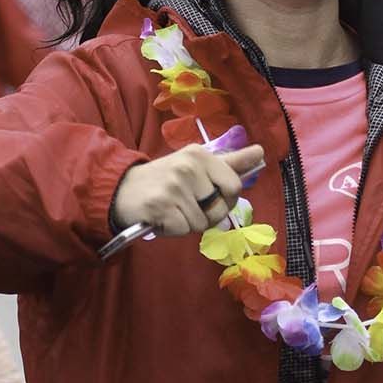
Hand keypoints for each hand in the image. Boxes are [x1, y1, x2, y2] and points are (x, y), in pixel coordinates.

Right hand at [111, 143, 265, 237]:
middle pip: (219, 209)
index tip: (211, 196)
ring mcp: (173, 187)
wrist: (122, 188)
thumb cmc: (165, 178)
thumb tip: (261, 151)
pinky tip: (162, 218)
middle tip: (186, 205)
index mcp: (200, 155)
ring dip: (187, 223)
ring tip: (172, 210)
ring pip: (201, 224)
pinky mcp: (160, 207)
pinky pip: (183, 230)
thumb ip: (229, 163)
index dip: (226, 198)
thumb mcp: (196, 164)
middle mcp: (188, 168)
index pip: (234, 185)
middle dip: (206, 215)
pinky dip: (173, 230)